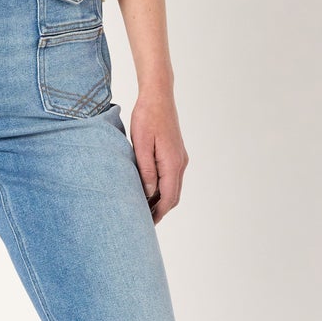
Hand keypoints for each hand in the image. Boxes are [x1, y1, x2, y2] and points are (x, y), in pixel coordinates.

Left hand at [129, 88, 187, 224]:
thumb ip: (146, 171)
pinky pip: (172, 177)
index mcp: (172, 163)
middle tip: (144, 222)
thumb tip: (148, 193)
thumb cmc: (146, 117)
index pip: (168, 198)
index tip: (146, 224)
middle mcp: (180, 163)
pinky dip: (163, 188)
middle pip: (173, 196)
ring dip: (161, 200)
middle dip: (160, 211)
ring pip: (173, 187)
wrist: (158, 96)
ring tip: (144, 209)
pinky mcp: (176, 152)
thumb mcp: (141, 145)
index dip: (158, 214)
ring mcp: (180, 157)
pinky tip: (149, 189)